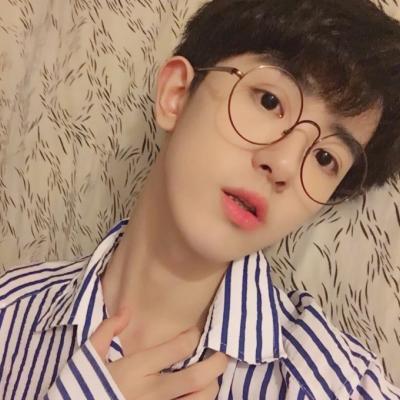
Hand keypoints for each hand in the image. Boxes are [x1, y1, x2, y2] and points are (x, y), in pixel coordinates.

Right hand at [90, 308, 228, 399]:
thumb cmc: (81, 391)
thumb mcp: (88, 358)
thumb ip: (106, 331)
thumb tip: (127, 309)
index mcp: (136, 370)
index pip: (176, 349)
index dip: (192, 337)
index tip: (196, 332)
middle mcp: (151, 392)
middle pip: (194, 378)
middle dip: (214, 365)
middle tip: (222, 355)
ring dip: (210, 390)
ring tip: (213, 379)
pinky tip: (199, 397)